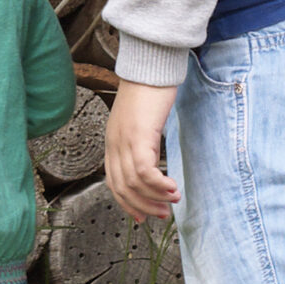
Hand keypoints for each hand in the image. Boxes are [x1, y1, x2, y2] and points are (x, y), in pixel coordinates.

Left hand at [105, 81, 180, 223]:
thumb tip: (150, 166)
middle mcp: (114, 143)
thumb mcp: (139, 123)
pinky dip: (158, 185)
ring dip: (155, 198)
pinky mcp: (138, 135)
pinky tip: (173, 188)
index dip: (128, 203)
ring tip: (172, 201)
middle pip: (122, 188)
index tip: (144, 217)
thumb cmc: (148, 92)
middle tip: (163, 214)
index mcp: (112, 142)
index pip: (113, 183)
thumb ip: (140, 143)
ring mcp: (124, 140)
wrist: (150, 67)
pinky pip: (144, 171)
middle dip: (143, 206)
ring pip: (134, 183)